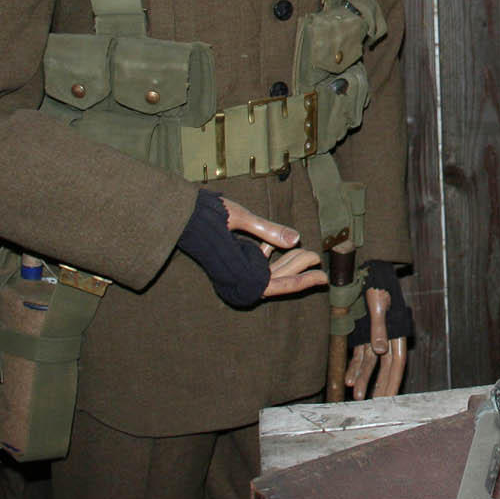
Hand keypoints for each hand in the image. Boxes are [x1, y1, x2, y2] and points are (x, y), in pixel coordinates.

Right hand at [178, 189, 327, 307]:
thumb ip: (268, 230)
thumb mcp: (241, 217)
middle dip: (297, 267)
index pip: (277, 284)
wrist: (176, 214)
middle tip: (316, 256)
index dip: (302, 281)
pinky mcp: (231, 261)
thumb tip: (296, 239)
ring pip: (267, 271)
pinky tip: (278, 245)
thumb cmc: (205, 215)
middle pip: (276, 278)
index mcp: (238, 273)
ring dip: (286, 261)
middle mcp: (237, 276)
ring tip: (305, 250)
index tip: (322, 278)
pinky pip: (255, 263)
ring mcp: (234, 269)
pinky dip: (269, 255)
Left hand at [343, 288, 407, 397]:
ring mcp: (373, 335)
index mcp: (397, 329)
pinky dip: (355, 367)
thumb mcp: (377, 300)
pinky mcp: (361, 333)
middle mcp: (387, 336)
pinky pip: (359, 354)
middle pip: (386, 367)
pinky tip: (349, 380)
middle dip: (381, 386)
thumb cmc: (375, 281)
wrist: (364, 267)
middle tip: (377, 406)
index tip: (389, 398)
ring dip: (365, 379)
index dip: (393, 380)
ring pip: (371, 363)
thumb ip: (378, 326)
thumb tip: (379, 351)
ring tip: (358, 396)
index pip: (397, 361)